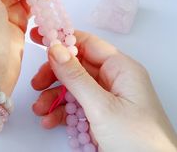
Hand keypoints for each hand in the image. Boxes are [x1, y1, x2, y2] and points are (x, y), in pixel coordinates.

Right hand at [31, 29, 176, 151]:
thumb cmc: (139, 141)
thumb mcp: (102, 107)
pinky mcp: (100, 114)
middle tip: (36, 83)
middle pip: (76, 65)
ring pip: (73, 86)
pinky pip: (76, 104)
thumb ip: (76, 77)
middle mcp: (113, 79)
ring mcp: (106, 97)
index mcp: (120, 68)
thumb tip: (55, 49)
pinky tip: (50, 120)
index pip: (87, 43)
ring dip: (53, 96)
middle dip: (54, 74)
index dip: (62, 38)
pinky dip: (61, 111)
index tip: (39, 35)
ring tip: (40, 109)